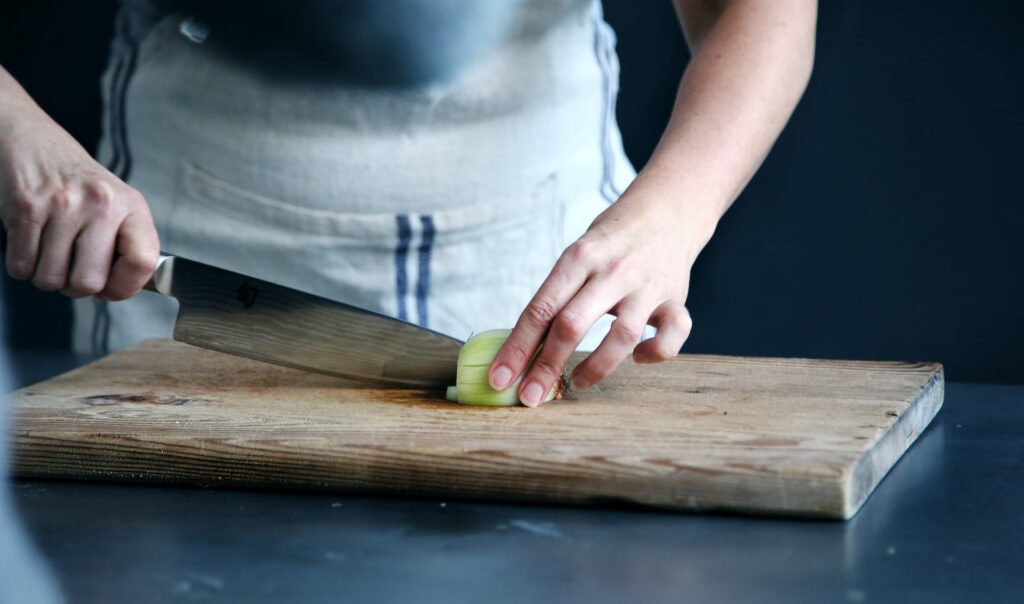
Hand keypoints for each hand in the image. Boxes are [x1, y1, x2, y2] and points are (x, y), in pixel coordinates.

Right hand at [0, 109, 158, 300]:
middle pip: (89, 282)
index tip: (112, 286)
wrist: (32, 140)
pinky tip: (32, 244)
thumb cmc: (77, 181)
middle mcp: (101, 204)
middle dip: (76, 287)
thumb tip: (120, 289)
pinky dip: (23, 265)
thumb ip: (126, 243)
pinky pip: (21, 266)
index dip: (126, 286)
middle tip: (72, 269)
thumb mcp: (117, 203)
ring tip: (51, 252)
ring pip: (51, 279)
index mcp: (131, 205)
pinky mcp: (25, 208)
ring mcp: (62, 205)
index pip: (143, 262)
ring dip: (47, 276)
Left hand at [487, 182, 701, 406]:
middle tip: (530, 397)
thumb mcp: (577, 255)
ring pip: (621, 336)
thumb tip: (522, 350)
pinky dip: (656, 353)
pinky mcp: (676, 298)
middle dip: (546, 367)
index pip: (540, 308)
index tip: (500, 378)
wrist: (666, 210)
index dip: (517, 348)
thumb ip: (557, 296)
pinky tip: (639, 357)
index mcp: (579, 257)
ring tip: (578, 381)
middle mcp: (612, 270)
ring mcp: (647, 285)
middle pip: (571, 324)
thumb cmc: (610, 242)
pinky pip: (673, 335)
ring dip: (596, 367)